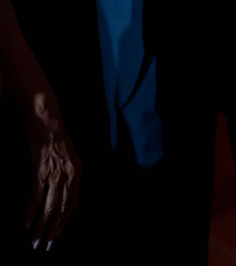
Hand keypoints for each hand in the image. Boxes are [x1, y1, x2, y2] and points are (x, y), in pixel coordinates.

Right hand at [24, 92, 81, 251]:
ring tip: (35, 241)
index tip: (57, 234)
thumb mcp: (70, 155)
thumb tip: (64, 192)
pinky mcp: (40, 173)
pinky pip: (35, 198)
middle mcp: (69, 176)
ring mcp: (55, 175)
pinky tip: (25, 223)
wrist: (46, 121)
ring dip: (41, 227)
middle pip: (61, 210)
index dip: (64, 221)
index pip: (73, 204)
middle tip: (45, 246)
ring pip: (48, 208)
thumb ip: (69, 173)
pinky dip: (30, 213)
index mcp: (78, 172)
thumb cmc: (57, 136)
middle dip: (53, 230)